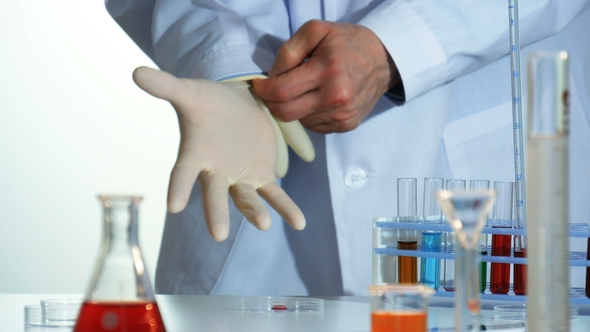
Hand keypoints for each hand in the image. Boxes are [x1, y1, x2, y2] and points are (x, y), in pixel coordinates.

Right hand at [132, 67, 305, 240]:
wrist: (236, 104)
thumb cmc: (207, 102)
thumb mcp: (189, 92)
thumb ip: (166, 86)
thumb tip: (136, 71)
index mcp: (195, 155)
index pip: (182, 173)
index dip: (178, 188)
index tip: (174, 207)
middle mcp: (215, 172)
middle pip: (214, 195)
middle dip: (217, 213)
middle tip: (219, 235)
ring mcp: (239, 177)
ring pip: (246, 198)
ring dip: (254, 211)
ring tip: (263, 224)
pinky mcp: (261, 176)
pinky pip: (274, 195)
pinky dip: (286, 208)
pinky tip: (299, 223)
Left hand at [252, 20, 399, 133]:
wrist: (384, 59)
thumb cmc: (347, 42)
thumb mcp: (317, 31)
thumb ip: (289, 51)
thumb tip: (272, 76)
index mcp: (328, 71)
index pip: (281, 91)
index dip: (264, 89)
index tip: (260, 84)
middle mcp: (336, 98)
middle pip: (286, 112)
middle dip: (272, 102)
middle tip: (272, 90)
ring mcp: (342, 115)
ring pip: (298, 120)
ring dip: (292, 106)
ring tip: (302, 89)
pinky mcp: (346, 125)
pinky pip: (314, 126)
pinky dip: (307, 114)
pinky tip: (316, 99)